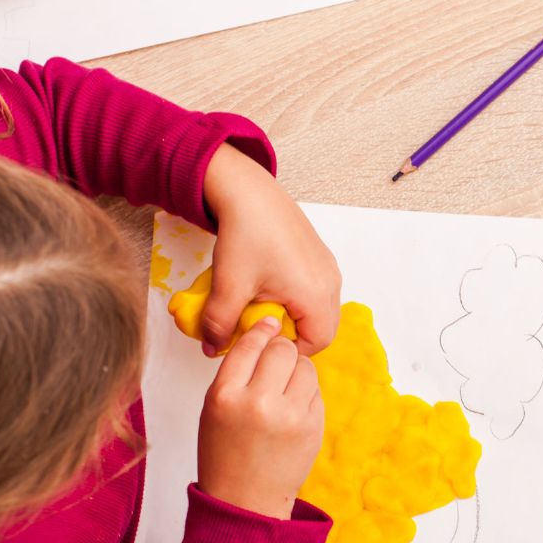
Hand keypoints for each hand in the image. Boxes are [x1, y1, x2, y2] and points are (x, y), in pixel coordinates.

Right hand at [198, 319, 324, 518]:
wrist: (244, 501)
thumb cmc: (224, 453)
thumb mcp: (213, 409)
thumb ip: (236, 373)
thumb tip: (266, 333)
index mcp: (225, 396)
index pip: (249, 344)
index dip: (261, 330)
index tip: (269, 323)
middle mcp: (259, 403)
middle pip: (283, 349)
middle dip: (281, 351)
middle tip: (275, 363)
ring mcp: (290, 416)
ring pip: (305, 366)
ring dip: (297, 370)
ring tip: (283, 389)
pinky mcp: (313, 426)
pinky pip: (316, 390)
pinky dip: (306, 393)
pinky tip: (292, 410)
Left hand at [201, 145, 341, 356]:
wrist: (249, 191)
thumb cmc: (246, 234)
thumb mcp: (228, 286)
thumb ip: (219, 325)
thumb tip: (212, 349)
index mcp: (315, 294)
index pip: (315, 345)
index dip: (286, 351)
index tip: (259, 343)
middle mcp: (330, 281)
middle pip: (321, 329)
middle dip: (291, 335)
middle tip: (260, 328)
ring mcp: (327, 267)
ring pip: (318, 309)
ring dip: (292, 315)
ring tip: (261, 305)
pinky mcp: (318, 256)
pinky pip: (315, 290)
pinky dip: (295, 298)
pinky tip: (266, 285)